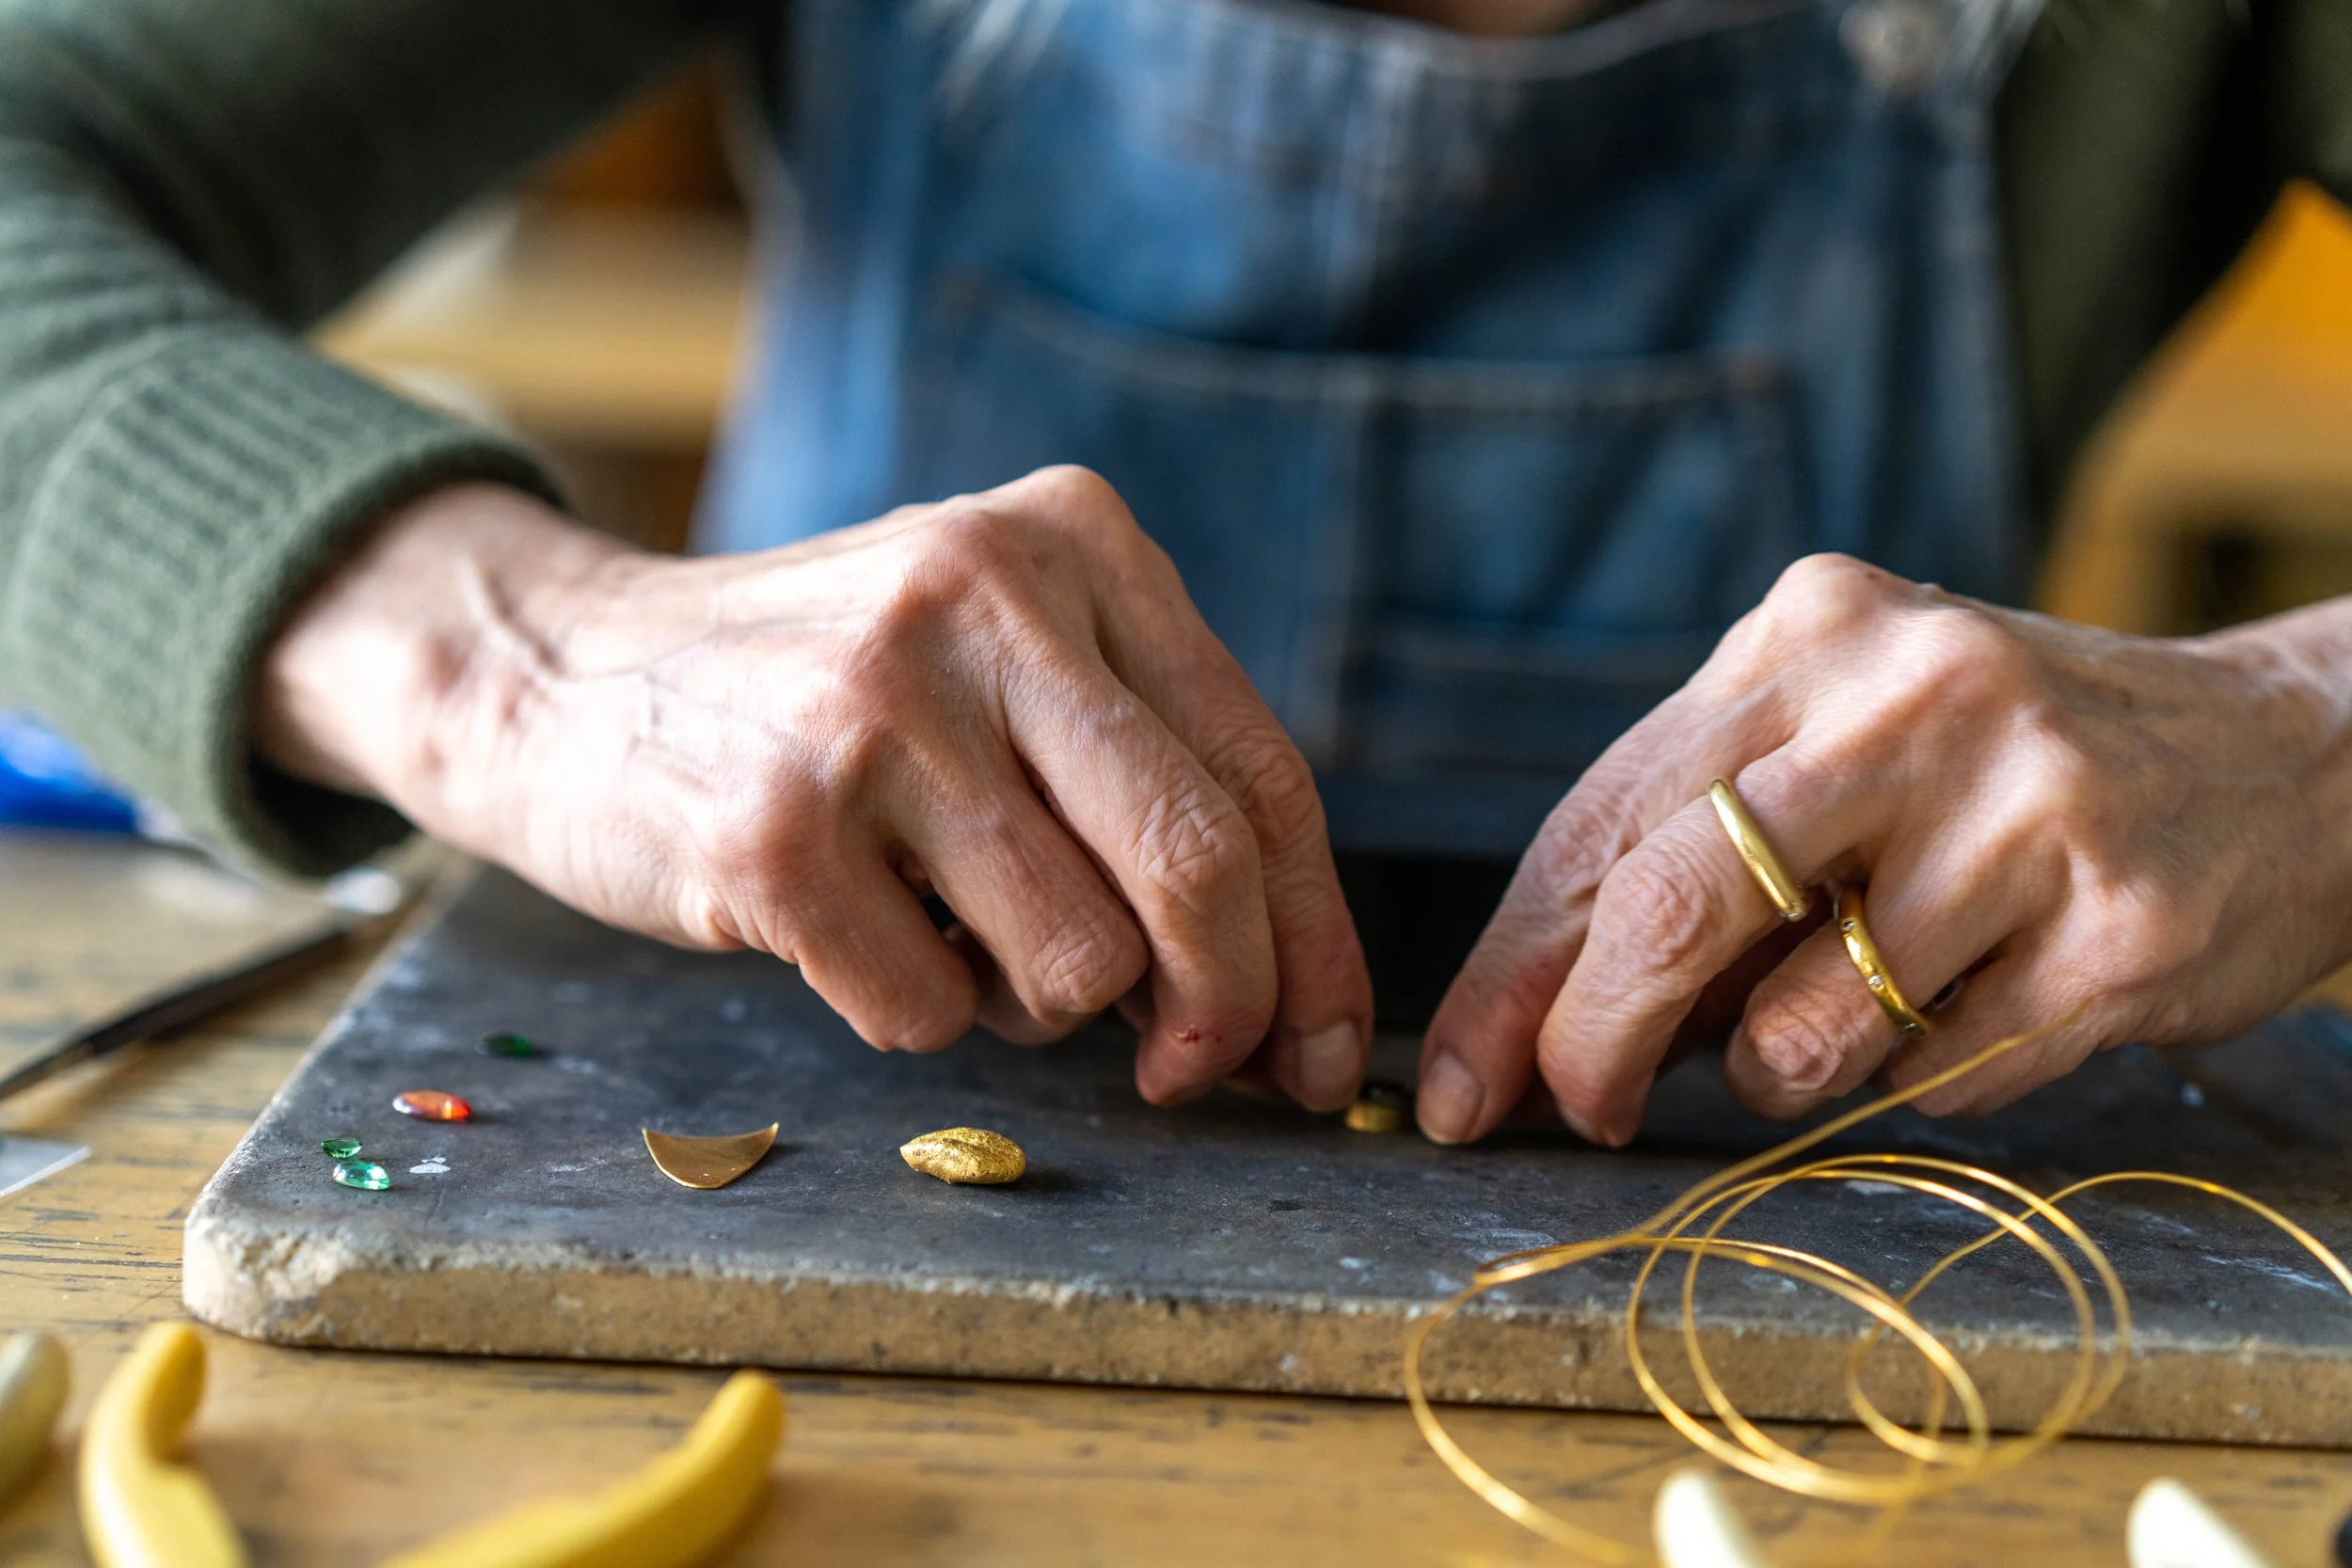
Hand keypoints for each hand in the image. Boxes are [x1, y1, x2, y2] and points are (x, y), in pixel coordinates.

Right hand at [257, 469, 1371, 1107]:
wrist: (558, 672)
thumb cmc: (824, 699)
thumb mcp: (999, 654)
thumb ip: (1144, 776)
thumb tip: (1292, 1003)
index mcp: (1076, 541)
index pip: (1264, 776)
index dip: (1316, 945)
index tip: (1324, 1055)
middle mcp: (987, 597)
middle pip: (1200, 868)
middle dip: (1225, 1009)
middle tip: (1187, 1070)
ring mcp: (876, 712)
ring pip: (1078, 964)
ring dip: (1031, 1000)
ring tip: (945, 923)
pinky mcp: (776, 832)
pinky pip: (932, 1015)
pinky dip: (911, 1011)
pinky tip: (845, 929)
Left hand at [1417, 554, 2351, 1144]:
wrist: (2287, 755)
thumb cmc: (1998, 770)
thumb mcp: (1837, 745)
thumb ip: (1689, 847)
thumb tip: (1524, 1027)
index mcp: (1809, 633)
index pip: (1603, 822)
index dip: (1509, 972)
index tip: (1456, 1084)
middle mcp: (1911, 694)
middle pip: (1669, 910)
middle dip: (1587, 1044)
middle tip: (1579, 1112)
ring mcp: (2025, 807)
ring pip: (1795, 1032)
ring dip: (1781, 1071)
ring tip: (1855, 1008)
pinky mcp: (2114, 929)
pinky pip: (1929, 1080)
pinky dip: (1913, 1079)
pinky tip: (1978, 1000)